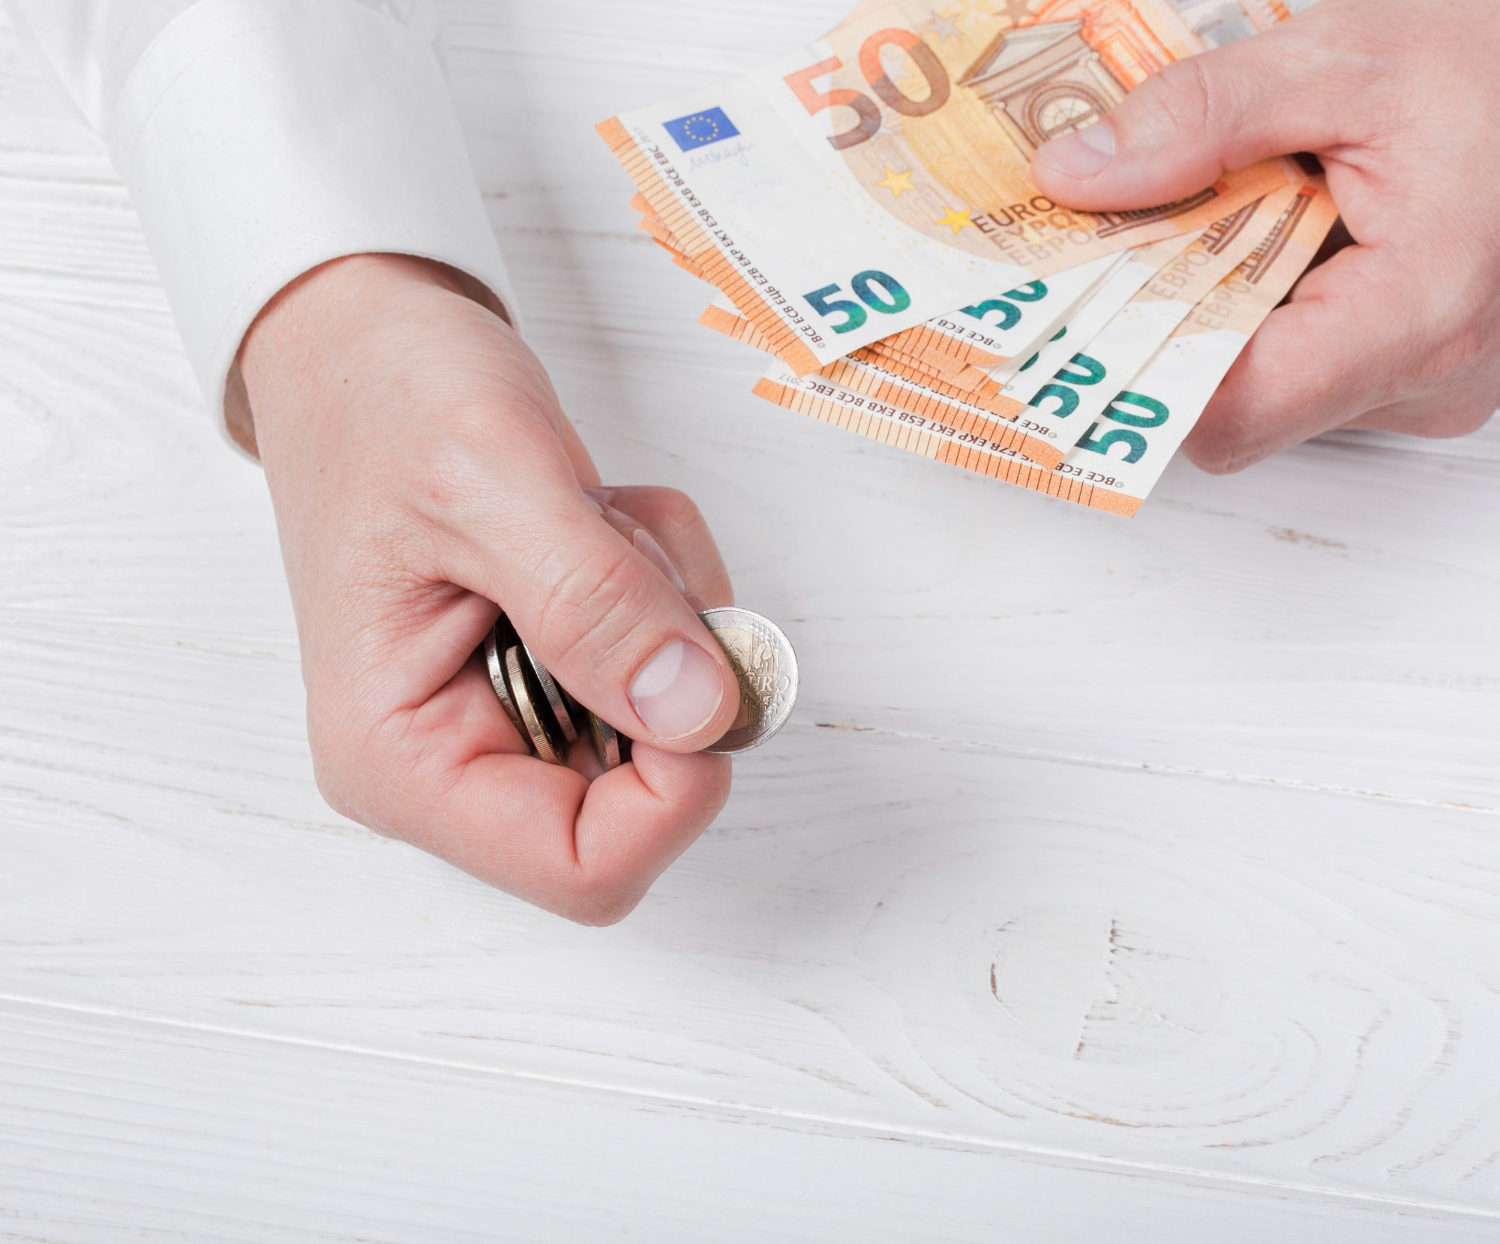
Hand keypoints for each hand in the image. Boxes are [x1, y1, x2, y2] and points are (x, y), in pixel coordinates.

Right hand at [240, 254, 740, 922]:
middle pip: (647, 796)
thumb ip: (594, 604)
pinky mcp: (554, 670)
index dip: (675, 787)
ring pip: (675, 718)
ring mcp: (510, 717)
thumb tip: (698, 715)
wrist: (363, 339)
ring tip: (591, 513)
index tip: (695, 664)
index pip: (586, 869)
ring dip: (668, 602)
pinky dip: (665, 580)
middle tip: (619, 545)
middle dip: (669, 659)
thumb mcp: (490, 481)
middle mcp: (455, 763)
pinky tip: (596, 517)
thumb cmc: (383, 399)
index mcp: (402, 761)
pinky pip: (671, 658)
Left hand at [1030, 0, 1499, 472]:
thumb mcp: (1347, 56)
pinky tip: (1281, 234)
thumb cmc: (1499, 62)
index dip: (1143, 371)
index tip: (1086, 305)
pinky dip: (1275, 307)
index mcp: (1418, 315)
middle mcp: (1429, 380)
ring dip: (1226, 309)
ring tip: (1229, 216)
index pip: (1232, 416)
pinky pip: (1313, 368)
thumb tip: (1074, 176)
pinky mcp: (1421, 376)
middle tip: (1134, 237)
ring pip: (1272, 388)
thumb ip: (1204, 115)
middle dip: (1173, 320)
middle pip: (1239, 405)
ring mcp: (1430, 387)